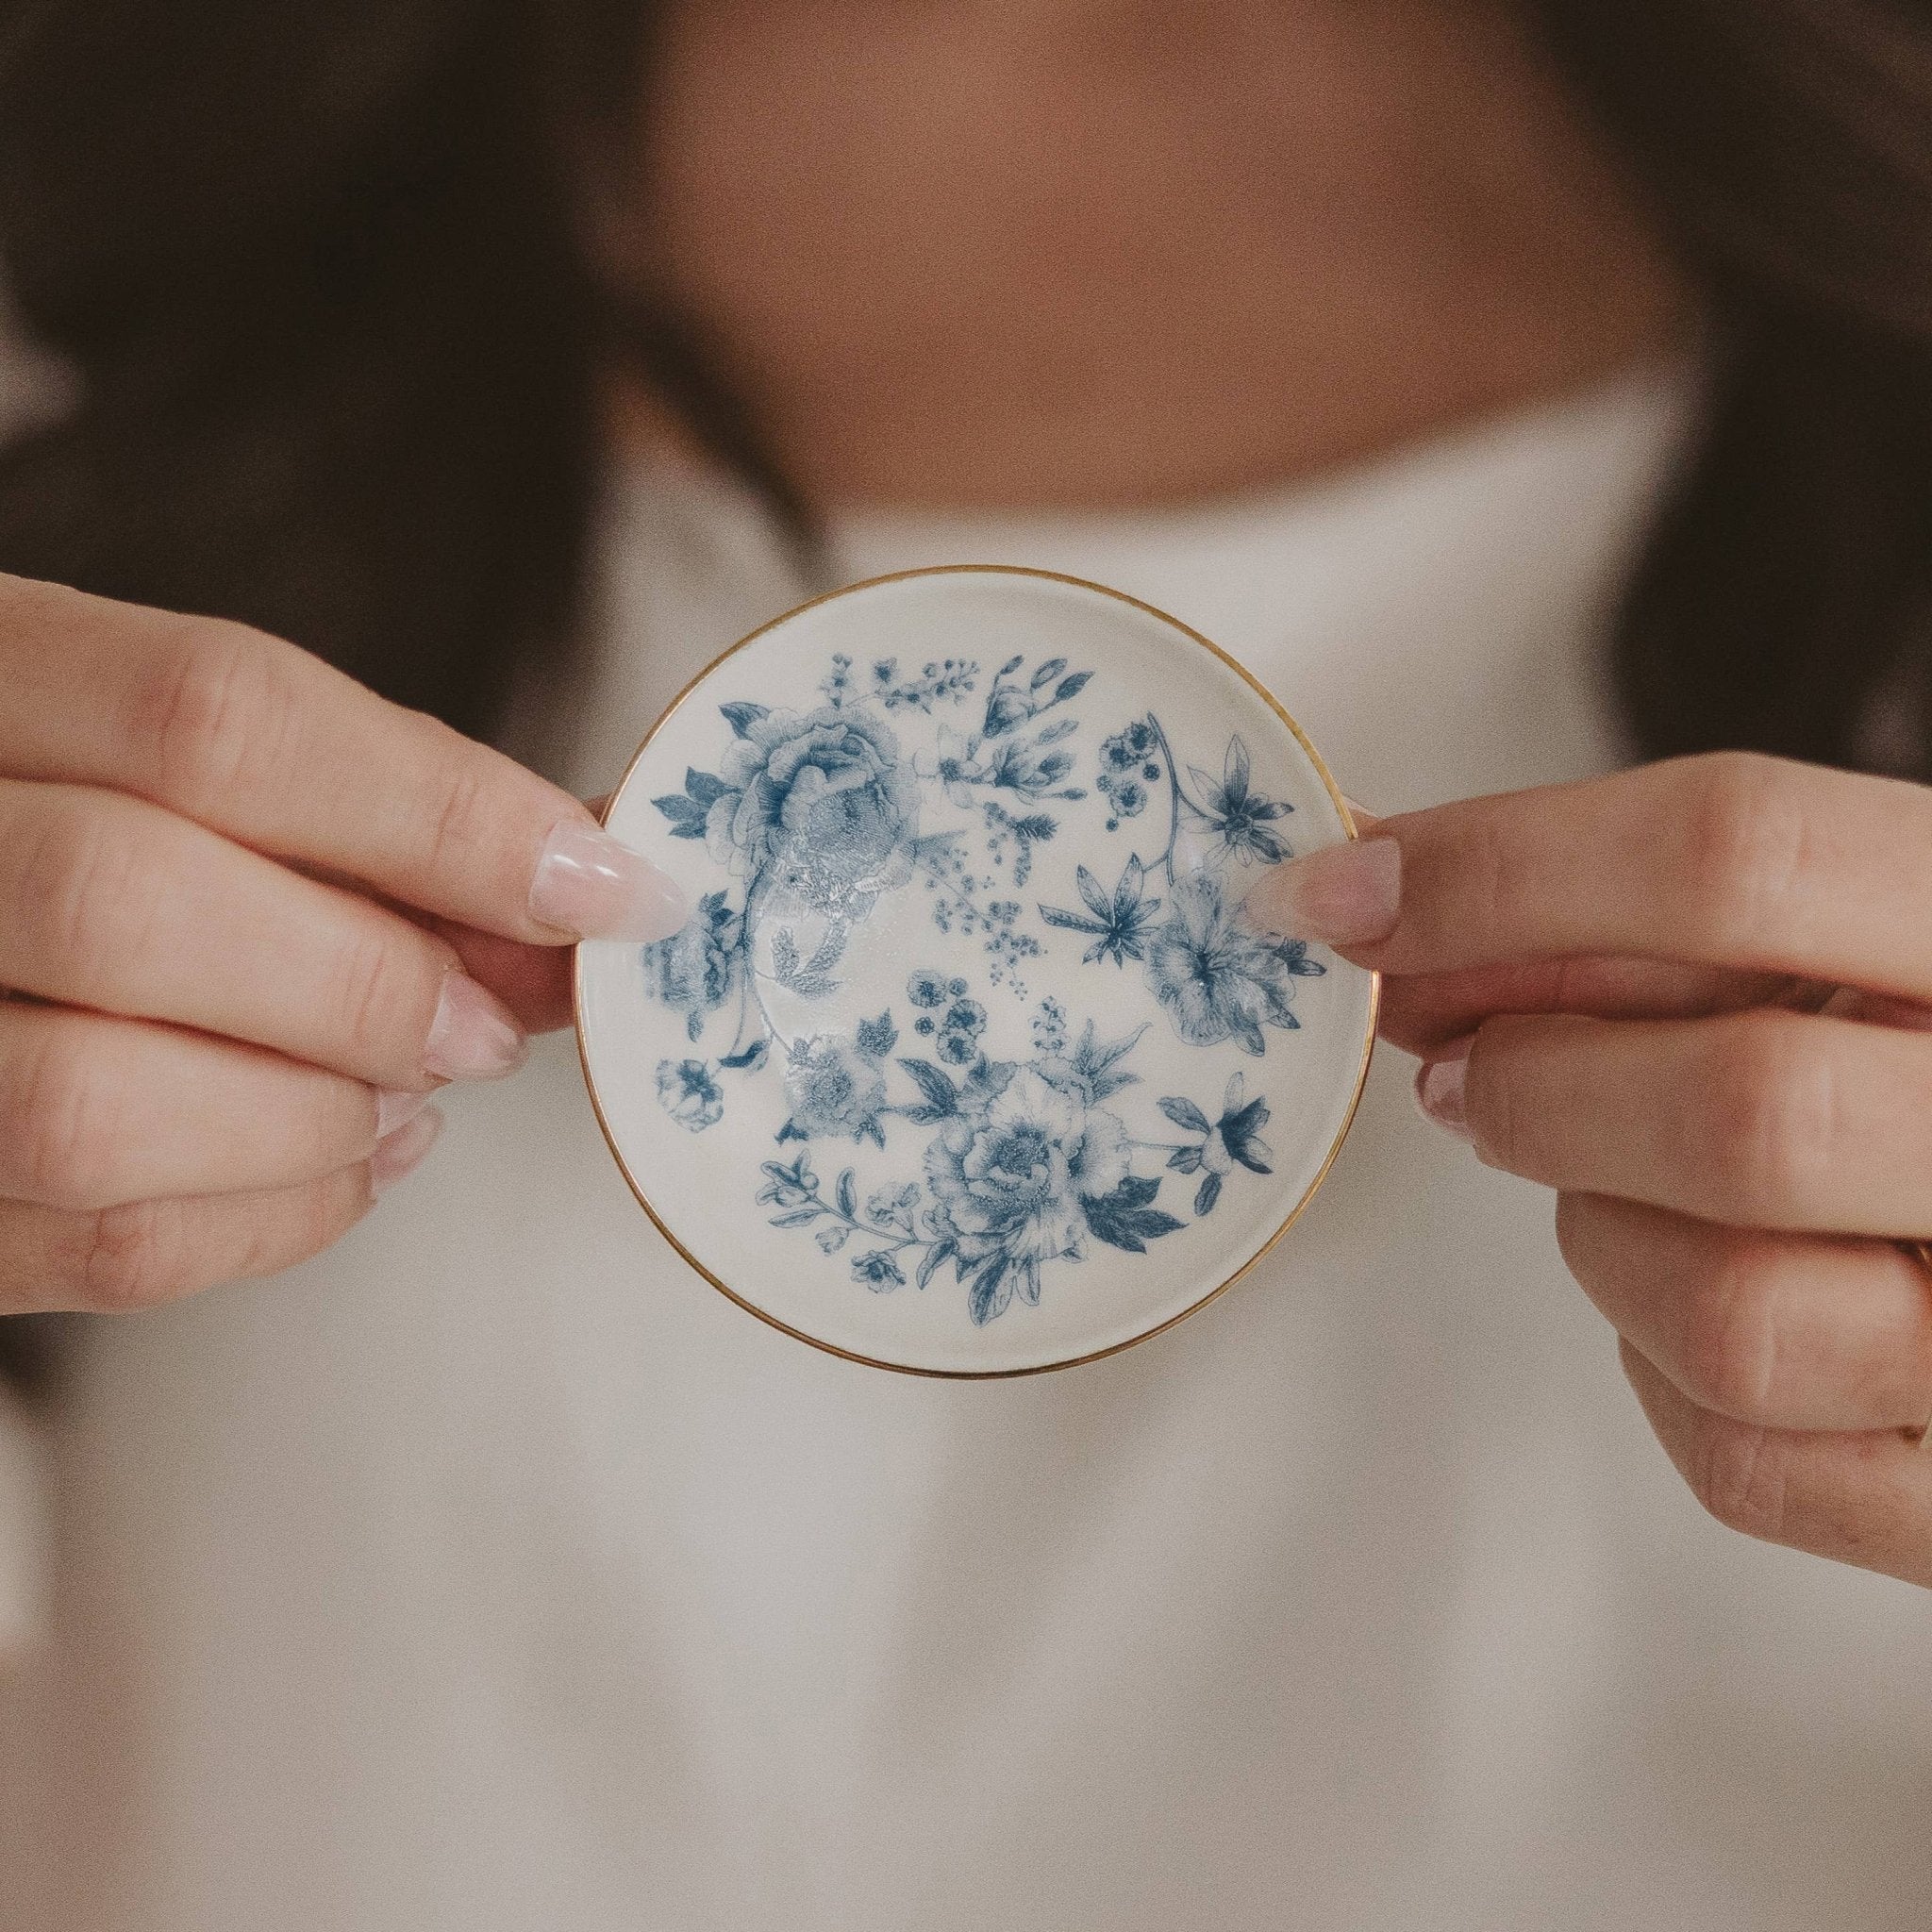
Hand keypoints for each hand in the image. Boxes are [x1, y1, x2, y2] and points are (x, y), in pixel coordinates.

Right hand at [0, 573, 684, 1313]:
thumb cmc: (87, 821)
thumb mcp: (183, 752)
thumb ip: (367, 800)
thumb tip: (582, 882)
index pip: (219, 718)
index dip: (445, 815)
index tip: (604, 886)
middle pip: (135, 906)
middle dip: (373, 985)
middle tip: (489, 1025)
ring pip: (96, 1107)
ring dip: (319, 1118)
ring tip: (407, 1094)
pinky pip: (100, 1249)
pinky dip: (277, 1216)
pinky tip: (344, 1159)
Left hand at [1251, 753, 1931, 1588]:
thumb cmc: (1915, 1058)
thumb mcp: (1827, 942)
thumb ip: (1631, 921)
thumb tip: (1376, 901)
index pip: (1737, 854)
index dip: (1492, 869)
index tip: (1328, 894)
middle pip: (1737, 1108)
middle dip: (1537, 1086)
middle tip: (1462, 1069)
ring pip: (1730, 1314)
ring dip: (1605, 1237)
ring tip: (1618, 1183)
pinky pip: (1744, 1462)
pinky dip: (1658, 1371)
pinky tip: (1691, 1291)